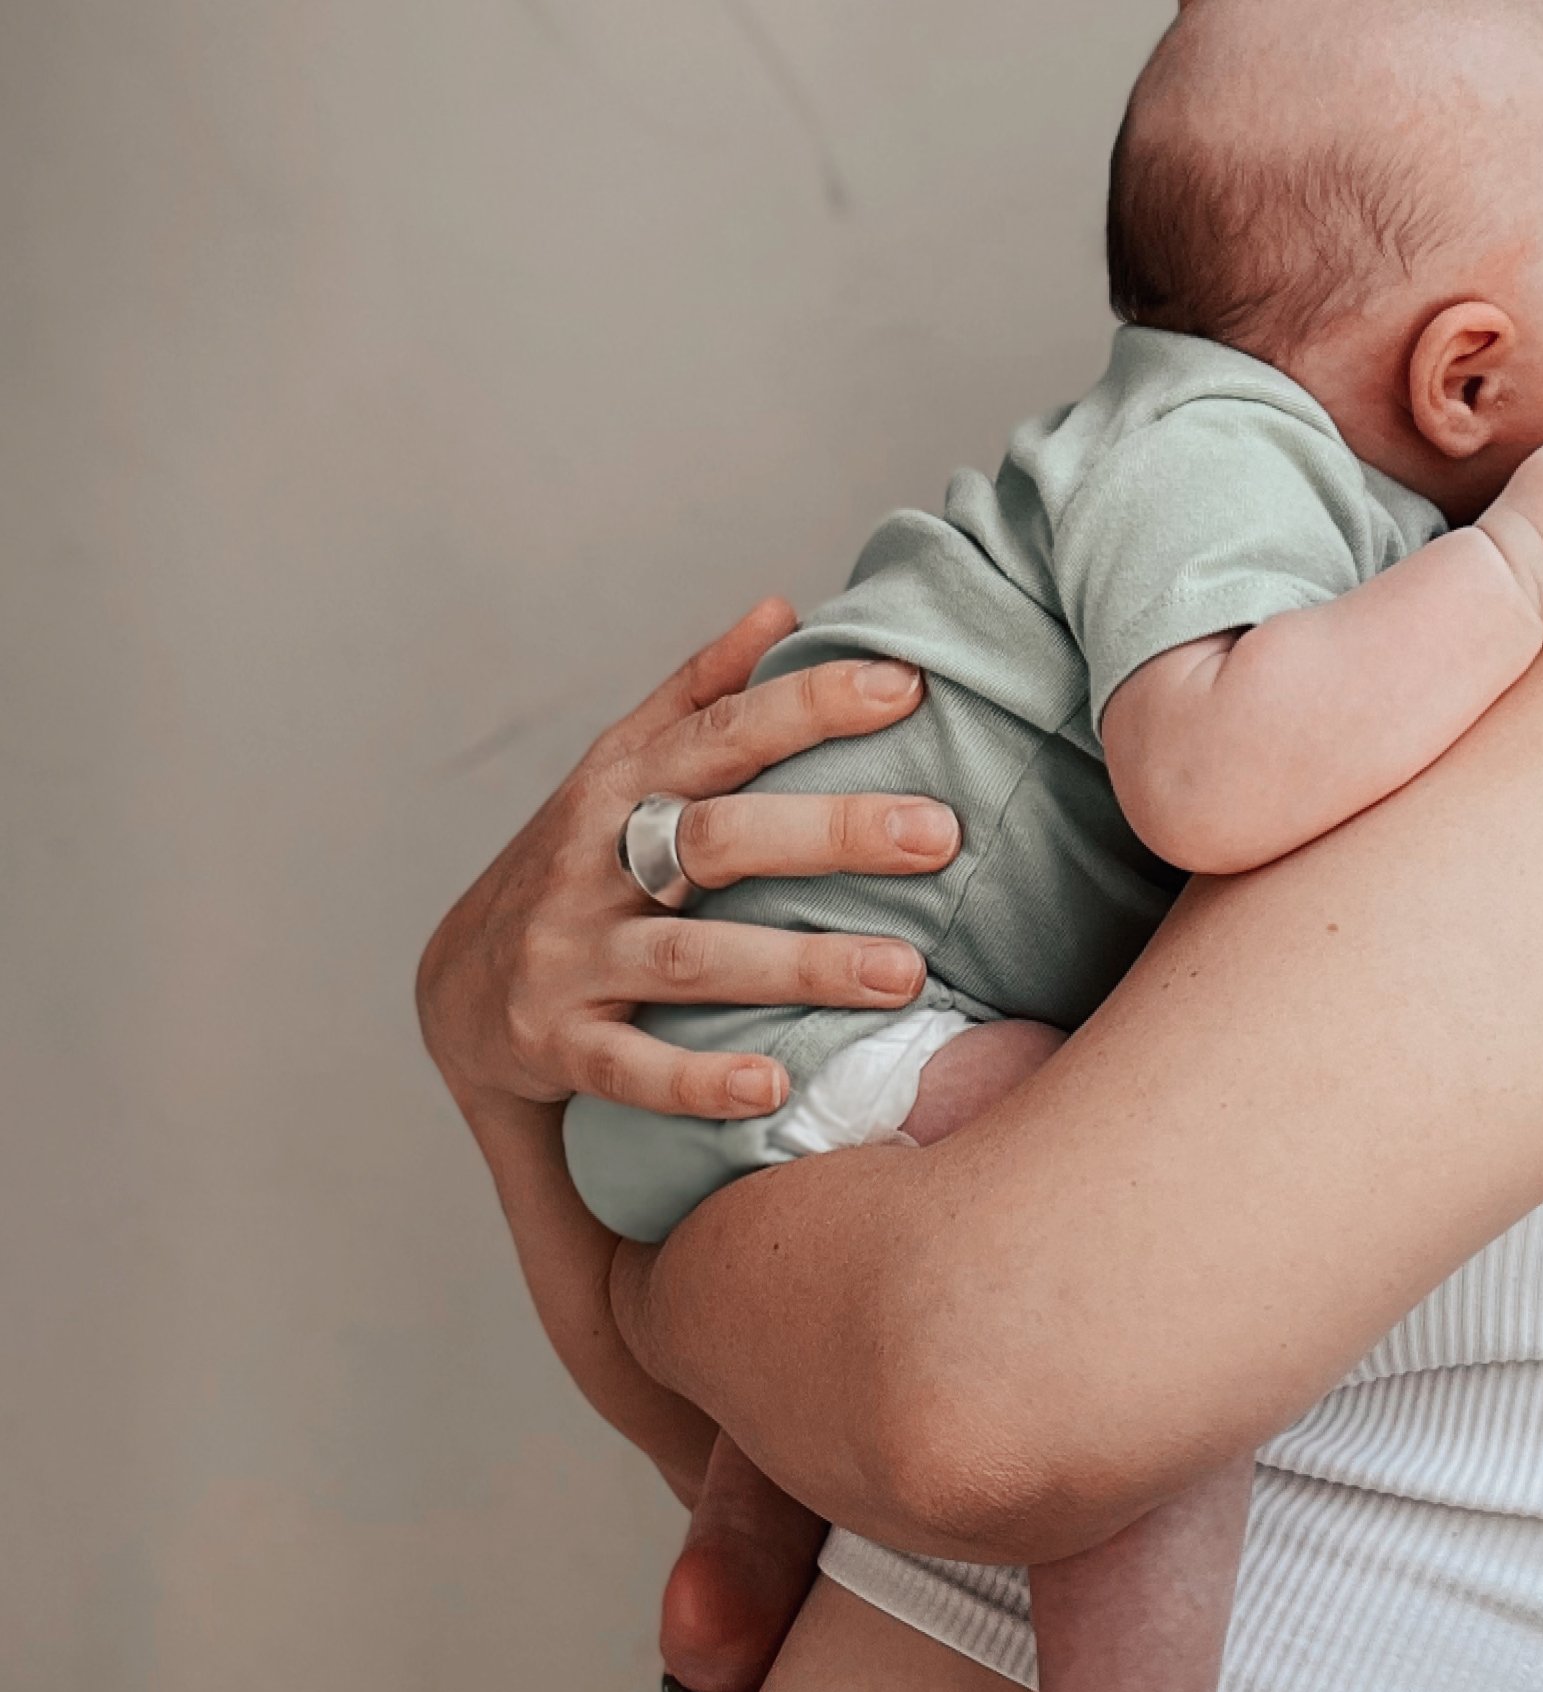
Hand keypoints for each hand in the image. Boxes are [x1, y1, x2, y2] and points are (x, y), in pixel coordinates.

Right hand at [415, 598, 960, 1121]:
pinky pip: (633, 1068)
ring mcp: (571, 954)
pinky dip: (701, 1079)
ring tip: (905, 973)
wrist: (455, 985)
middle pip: (719, 837)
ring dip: (801, 965)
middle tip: (940, 834)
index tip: (904, 686)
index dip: (809, 704)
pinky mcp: (557, 1042)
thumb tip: (783, 606)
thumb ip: (701, 690)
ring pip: (693, 957)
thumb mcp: (620, 765)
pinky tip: (775, 1085)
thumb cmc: (576, 858)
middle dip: (831, 831)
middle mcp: (592, 862)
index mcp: (620, 783)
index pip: (723, 731)